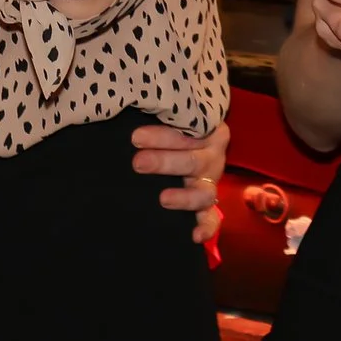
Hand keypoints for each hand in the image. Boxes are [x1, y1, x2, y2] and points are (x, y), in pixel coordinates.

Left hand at [133, 119, 228, 244]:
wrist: (189, 138)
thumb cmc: (171, 124)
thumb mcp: (170, 114)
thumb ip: (158, 112)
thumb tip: (127, 104)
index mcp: (207, 128)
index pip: (189, 131)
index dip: (163, 135)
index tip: (135, 137)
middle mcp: (212, 155)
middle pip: (193, 160)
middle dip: (164, 161)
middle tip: (138, 163)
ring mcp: (212, 181)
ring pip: (204, 191)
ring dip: (184, 197)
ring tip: (162, 199)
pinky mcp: (208, 204)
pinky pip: (213, 218)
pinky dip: (206, 227)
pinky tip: (195, 236)